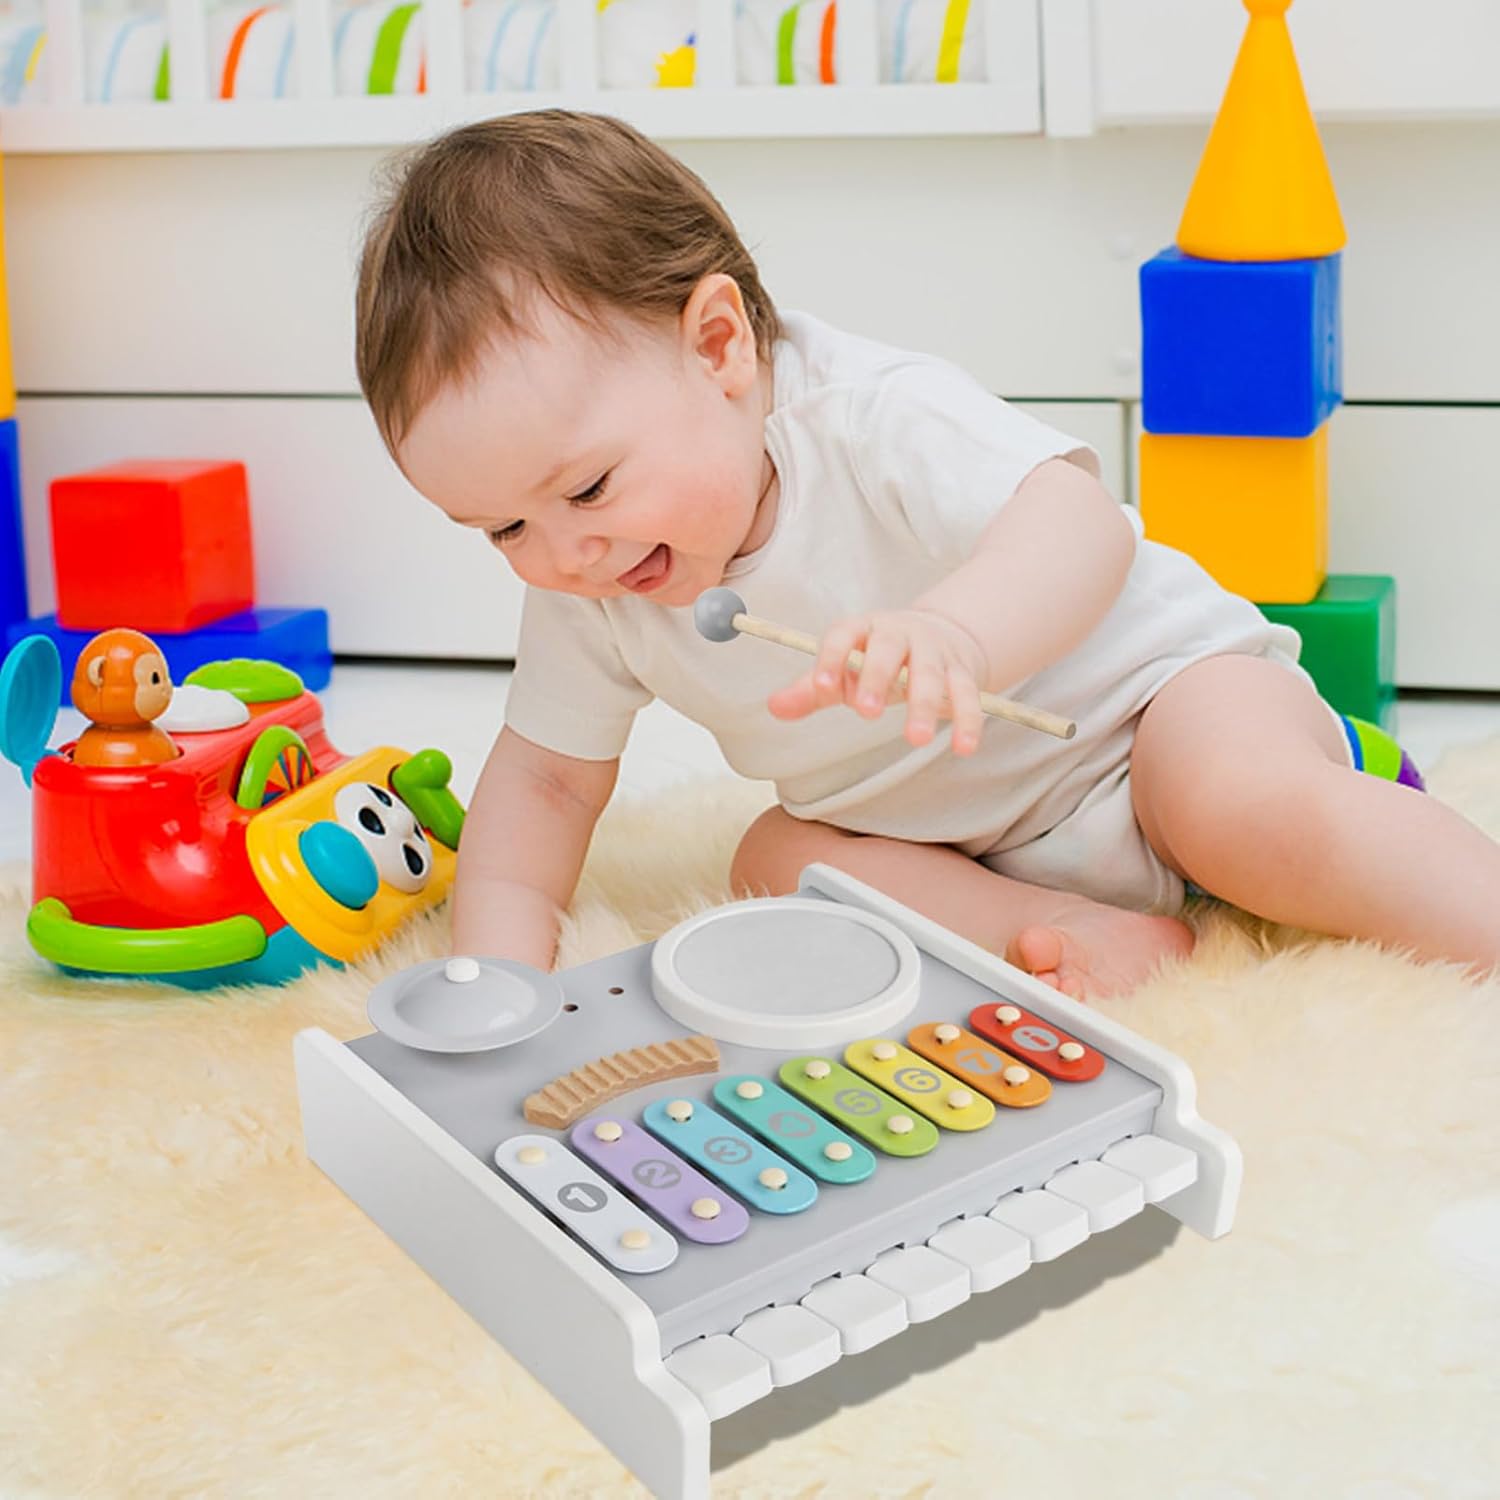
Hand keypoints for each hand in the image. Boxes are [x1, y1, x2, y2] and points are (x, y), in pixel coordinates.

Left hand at [765, 608, 991, 754]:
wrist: (939, 636)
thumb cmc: (878, 660)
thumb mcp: (845, 669)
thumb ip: (811, 690)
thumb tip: (774, 707)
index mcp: (863, 629)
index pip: (843, 635)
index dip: (832, 659)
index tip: (822, 688)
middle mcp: (899, 633)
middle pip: (888, 649)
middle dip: (878, 679)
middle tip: (867, 713)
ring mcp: (934, 651)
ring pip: (931, 674)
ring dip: (924, 705)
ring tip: (915, 739)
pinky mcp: (962, 672)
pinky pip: (967, 694)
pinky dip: (969, 720)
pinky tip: (964, 747)